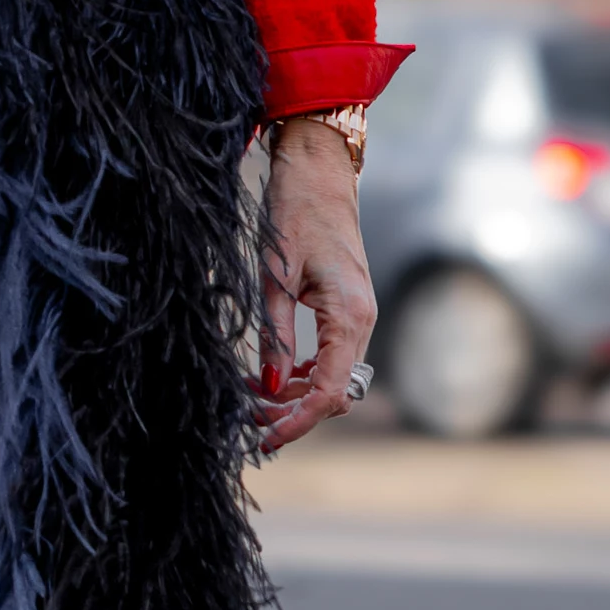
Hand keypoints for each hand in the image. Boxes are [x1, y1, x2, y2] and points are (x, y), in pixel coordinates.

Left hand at [257, 115, 376, 451]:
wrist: (319, 170)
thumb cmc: (295, 212)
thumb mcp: (274, 275)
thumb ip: (274, 333)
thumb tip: (268, 386)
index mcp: (349, 317)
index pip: (329, 393)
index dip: (297, 423)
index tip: (265, 439)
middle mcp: (362, 322)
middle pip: (335, 393)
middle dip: (293, 413)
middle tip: (248, 421)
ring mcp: (358, 317)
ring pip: (333, 378)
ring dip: (295, 396)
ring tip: (250, 399)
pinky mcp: (347, 310)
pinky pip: (330, 357)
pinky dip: (301, 374)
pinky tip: (269, 375)